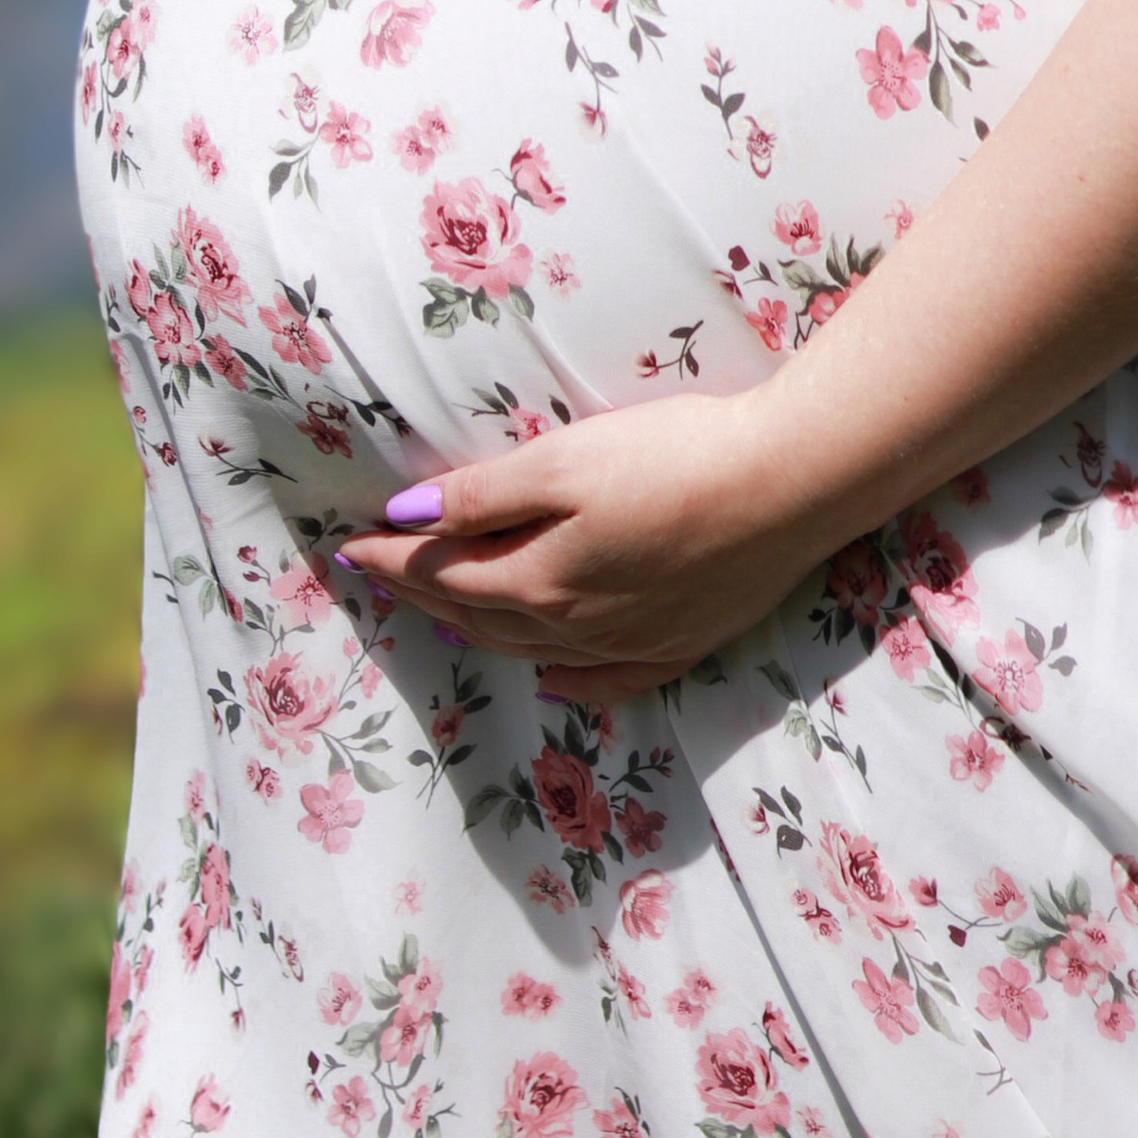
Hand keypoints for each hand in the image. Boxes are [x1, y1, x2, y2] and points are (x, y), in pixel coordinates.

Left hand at [333, 392, 843, 705]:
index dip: (392, 555)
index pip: (443, 572)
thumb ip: (484, 495)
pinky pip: (603, 681)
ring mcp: (629, 644)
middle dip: (421, 592)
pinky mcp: (680, 645)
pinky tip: (553, 679)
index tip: (348, 542)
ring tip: (442, 614)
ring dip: (476, 631)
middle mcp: (574, 626)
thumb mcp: (567, 459)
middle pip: (478, 614)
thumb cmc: (674, 456)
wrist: (789, 487)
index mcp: (538, 578)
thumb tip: (404, 517)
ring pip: (531, 648)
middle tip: (379, 574)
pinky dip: (566, 681)